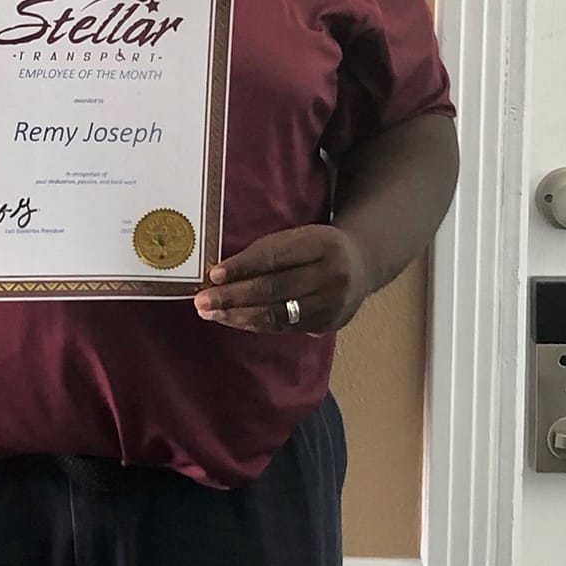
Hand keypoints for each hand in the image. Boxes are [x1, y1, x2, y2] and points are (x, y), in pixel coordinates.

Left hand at [192, 225, 370, 334]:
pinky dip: (255, 324)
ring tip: (212, 313)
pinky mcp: (328, 324)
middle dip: (233, 297)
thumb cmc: (317, 248)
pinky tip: (234, 319)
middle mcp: (331, 275)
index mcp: (322, 244)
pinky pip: (284, 327)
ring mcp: (332, 303)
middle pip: (274, 289)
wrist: (363, 264)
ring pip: (278, 314)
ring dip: (239, 316)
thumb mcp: (298, 238)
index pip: (275, 257)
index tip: (213, 275)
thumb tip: (220, 275)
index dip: (242, 267)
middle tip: (202, 301)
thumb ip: (265, 253)